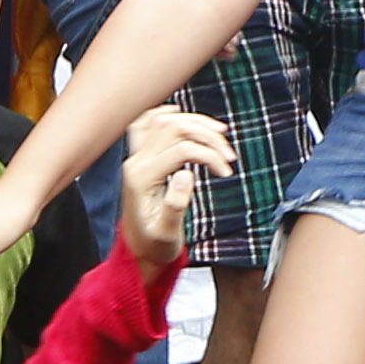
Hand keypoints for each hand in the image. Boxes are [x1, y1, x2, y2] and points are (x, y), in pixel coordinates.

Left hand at [115, 107, 236, 268]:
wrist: (138, 249)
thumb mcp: (167, 234)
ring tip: (220, 133)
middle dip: (207, 136)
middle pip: (174, 127)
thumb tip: (187, 175)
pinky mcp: (139, 156)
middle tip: (229, 155)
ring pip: (164, 119)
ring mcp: (135, 156)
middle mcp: (136, 161)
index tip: (227, 172)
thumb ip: (175, 206)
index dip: (209, 155)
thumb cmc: (155, 244)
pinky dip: (165, 114)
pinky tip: (181, 114)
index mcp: (142, 178)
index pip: (181, 149)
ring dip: (195, 122)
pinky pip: (146, 122)